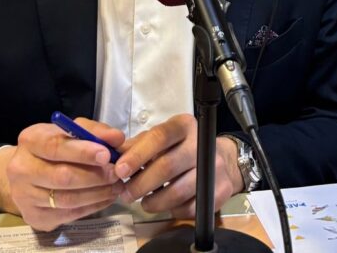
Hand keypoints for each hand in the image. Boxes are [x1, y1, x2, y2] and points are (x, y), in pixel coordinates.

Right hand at [0, 119, 126, 231]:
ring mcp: (25, 197)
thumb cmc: (52, 148)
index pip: (55, 147)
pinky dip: (92, 207)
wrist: (24, 174)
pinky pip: (68, 215)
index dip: (83, 152)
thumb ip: (93, 131)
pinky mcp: (34, 217)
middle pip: (62, 176)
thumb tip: (116, 138)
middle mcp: (21, 169)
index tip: (106, 155)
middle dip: (95, 176)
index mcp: (30, 141)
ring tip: (116, 186)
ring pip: (67, 199)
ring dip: (97, 193)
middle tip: (116, 173)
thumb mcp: (68, 131)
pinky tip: (105, 198)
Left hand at [116, 113, 243, 219]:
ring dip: (154, 201)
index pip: (159, 137)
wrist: (222, 161)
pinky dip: (172, 210)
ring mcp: (213, 169)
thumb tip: (114, 155)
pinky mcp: (219, 192)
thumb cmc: (183, 148)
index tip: (120, 171)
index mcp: (184, 126)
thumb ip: (138, 145)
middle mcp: (201, 144)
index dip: (137, 155)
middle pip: (167, 166)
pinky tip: (165, 205)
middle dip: (141, 184)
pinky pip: (189, 207)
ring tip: (144, 202)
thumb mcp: (162, 139)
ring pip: (177, 192)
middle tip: (126, 194)